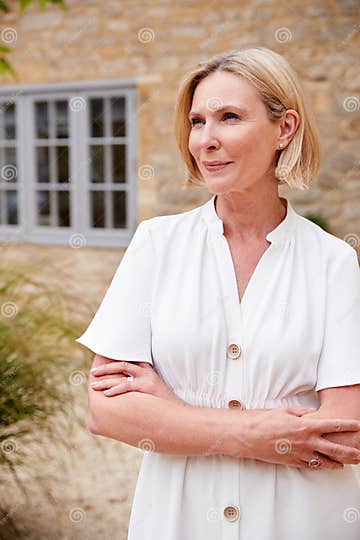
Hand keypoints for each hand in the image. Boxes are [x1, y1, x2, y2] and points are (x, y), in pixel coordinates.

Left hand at [90, 361, 186, 405]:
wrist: (181, 415)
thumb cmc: (165, 409)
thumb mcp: (152, 395)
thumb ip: (139, 391)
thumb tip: (122, 397)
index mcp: (148, 372)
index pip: (127, 362)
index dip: (112, 363)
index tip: (100, 368)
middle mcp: (147, 373)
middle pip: (122, 364)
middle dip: (105, 368)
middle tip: (93, 373)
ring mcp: (148, 380)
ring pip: (122, 373)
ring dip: (106, 379)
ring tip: (94, 385)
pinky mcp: (148, 388)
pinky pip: (127, 385)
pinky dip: (115, 389)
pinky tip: (106, 394)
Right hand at [233, 406, 359, 469]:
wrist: (248, 436)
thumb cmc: (264, 420)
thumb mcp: (285, 411)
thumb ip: (302, 413)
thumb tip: (313, 415)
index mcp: (305, 426)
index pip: (333, 425)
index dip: (348, 425)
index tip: (358, 425)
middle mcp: (306, 441)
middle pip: (335, 448)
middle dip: (350, 451)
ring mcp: (300, 453)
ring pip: (325, 461)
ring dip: (338, 462)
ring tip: (347, 464)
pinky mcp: (292, 461)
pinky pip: (311, 465)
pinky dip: (321, 466)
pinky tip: (327, 467)